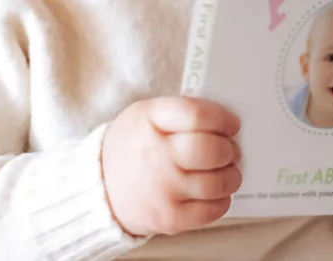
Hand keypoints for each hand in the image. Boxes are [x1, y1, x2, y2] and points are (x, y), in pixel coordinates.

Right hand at [101, 97, 241, 236]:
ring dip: (232, 176)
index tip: (233, 124)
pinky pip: (211, 210)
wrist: (99, 189)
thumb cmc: (134, 146)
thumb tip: (226, 123)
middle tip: (232, 150)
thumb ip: (182, 112)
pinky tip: (218, 192)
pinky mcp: (169, 219)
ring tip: (228, 171)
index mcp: (150, 121)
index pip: (197, 114)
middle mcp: (155, 156)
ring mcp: (162, 190)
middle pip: (211, 150)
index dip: (223, 118)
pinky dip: (223, 200)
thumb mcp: (147, 114)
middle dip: (230, 149)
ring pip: (217, 182)